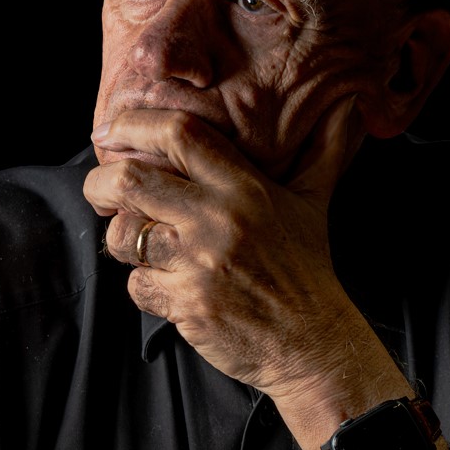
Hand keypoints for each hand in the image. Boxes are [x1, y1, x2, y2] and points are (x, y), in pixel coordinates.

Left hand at [84, 96, 388, 413]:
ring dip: (121, 239)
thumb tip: (350, 107)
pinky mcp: (188, 304)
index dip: (134, 124)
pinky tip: (166, 286)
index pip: (179, 135)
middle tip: (98, 189)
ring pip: (124, 234)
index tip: (111, 129)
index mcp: (244, 186)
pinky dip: (141, 285)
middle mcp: (218, 218)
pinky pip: (136, 285)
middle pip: (130, 180)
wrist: (313, 342)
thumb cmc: (307, 268)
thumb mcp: (315, 201)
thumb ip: (323, 150)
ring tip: (138, 242)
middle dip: (99, 183)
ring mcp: (200, 263)